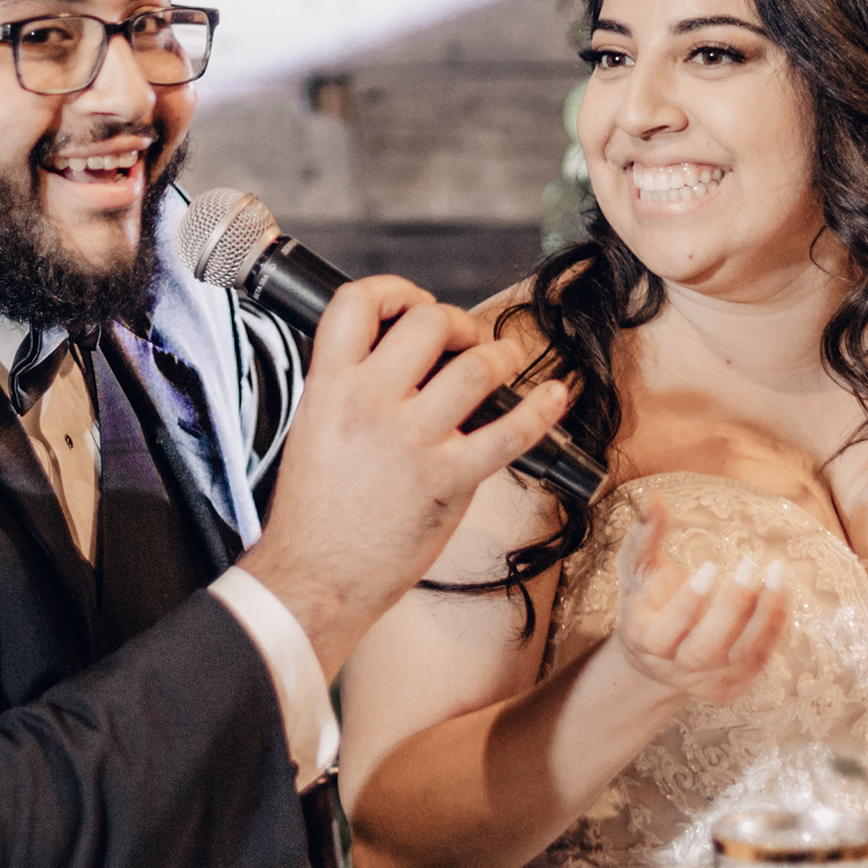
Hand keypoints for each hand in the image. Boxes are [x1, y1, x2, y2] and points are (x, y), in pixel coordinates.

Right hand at [236, 276, 575, 675]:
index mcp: (329, 387)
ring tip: (503, 363)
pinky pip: (509, 434)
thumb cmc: (315, 513)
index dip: (393, 289)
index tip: (413, 303)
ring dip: (500, 356)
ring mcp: (412, 441)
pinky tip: (554, 396)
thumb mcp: (313, 427)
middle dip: (457, 323)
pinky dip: (540, 409)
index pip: (356, 302)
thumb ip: (349, 385)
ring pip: (476, 367)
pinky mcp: (449, 480)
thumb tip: (398, 355)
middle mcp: (370, 404)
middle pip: (428, 322)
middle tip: (464, 342)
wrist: (315, 577)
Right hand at [604, 499, 788, 704]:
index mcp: (647, 639)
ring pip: (741, 655)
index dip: (691, 601)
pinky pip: (760, 660)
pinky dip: (775, 628)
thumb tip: (654, 499)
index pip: (669, 628)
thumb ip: (643, 537)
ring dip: (764, 616)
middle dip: (733, 607)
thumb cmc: (646, 604)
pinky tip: (781, 595)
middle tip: (750, 565)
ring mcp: (707, 680)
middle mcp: (677, 667)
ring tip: (777, 575)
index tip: (711, 565)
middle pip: (707, 648)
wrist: (654, 658)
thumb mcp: (637, 571)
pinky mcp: (732, 684)